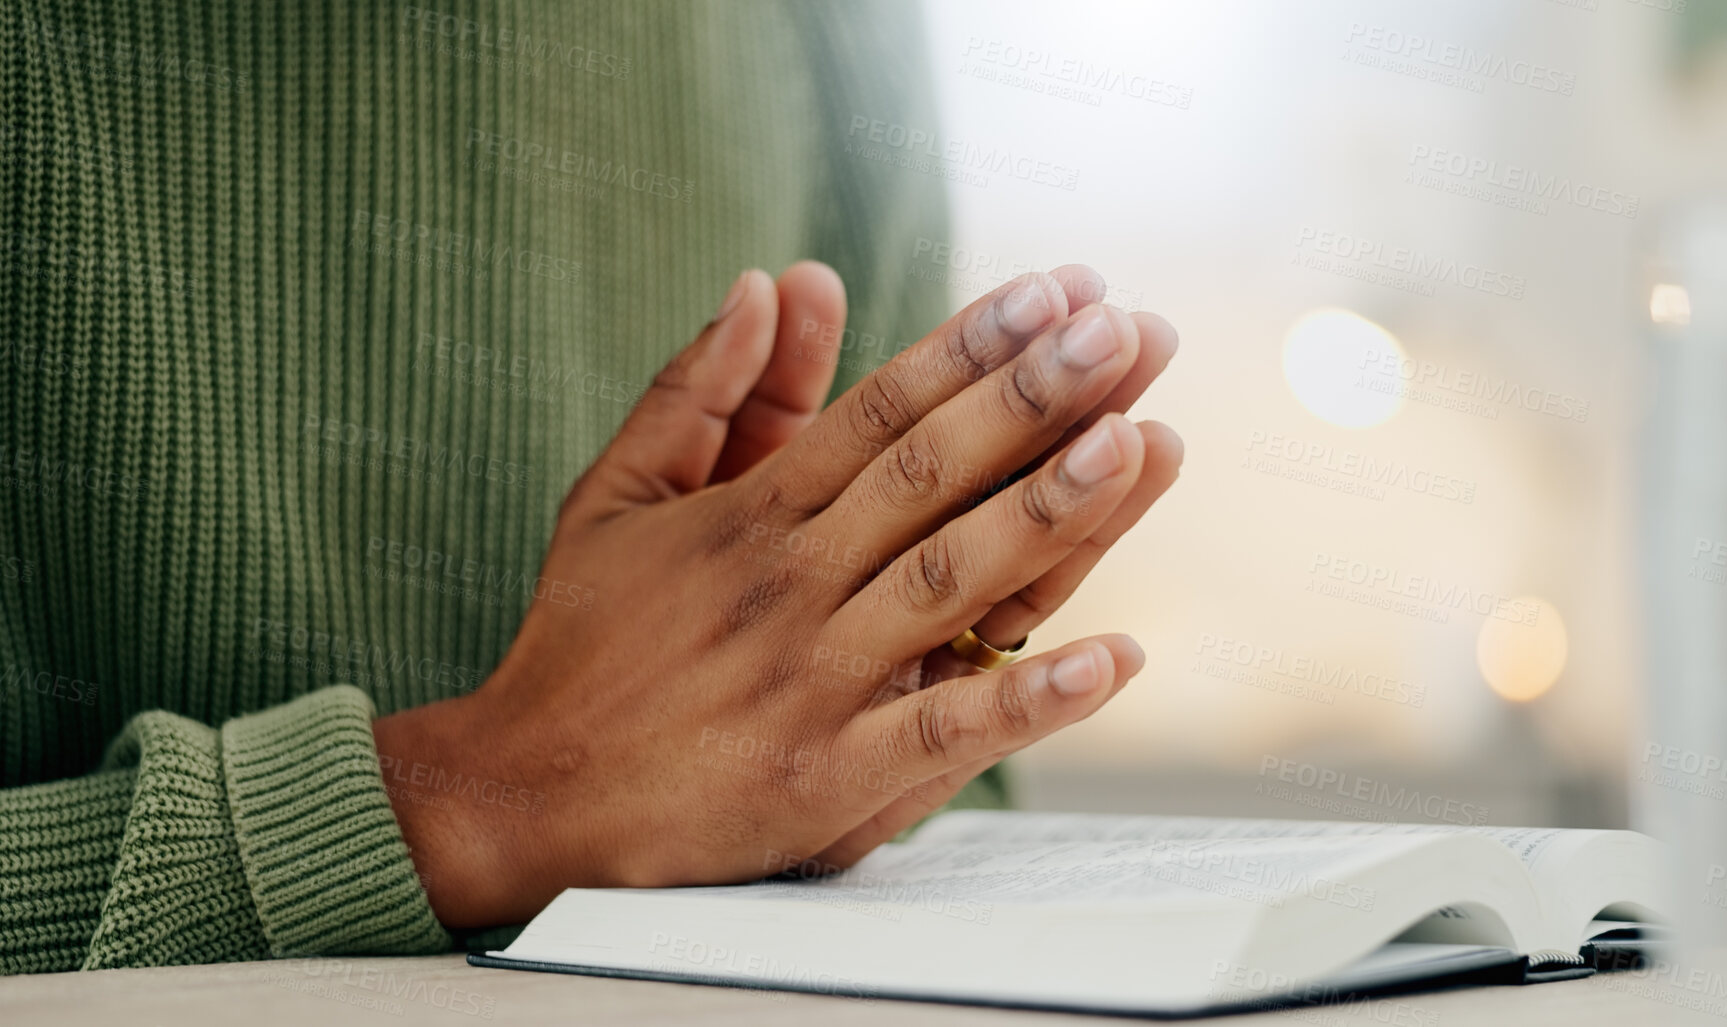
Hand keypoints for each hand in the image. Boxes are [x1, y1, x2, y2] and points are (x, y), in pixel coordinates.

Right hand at [374, 263, 1182, 927]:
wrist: (520, 799)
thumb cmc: (581, 643)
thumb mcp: (620, 496)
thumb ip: (699, 390)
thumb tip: (771, 282)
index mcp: (748, 518)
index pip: (879, 411)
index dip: (973, 346)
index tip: (1057, 291)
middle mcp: (788, 586)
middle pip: (929, 476)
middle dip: (1034, 396)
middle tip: (1125, 329)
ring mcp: (810, 682)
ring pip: (946, 583)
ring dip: (1048, 512)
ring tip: (1139, 443)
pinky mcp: (824, 780)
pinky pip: (941, 736)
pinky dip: (1028, 701)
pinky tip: (1115, 660)